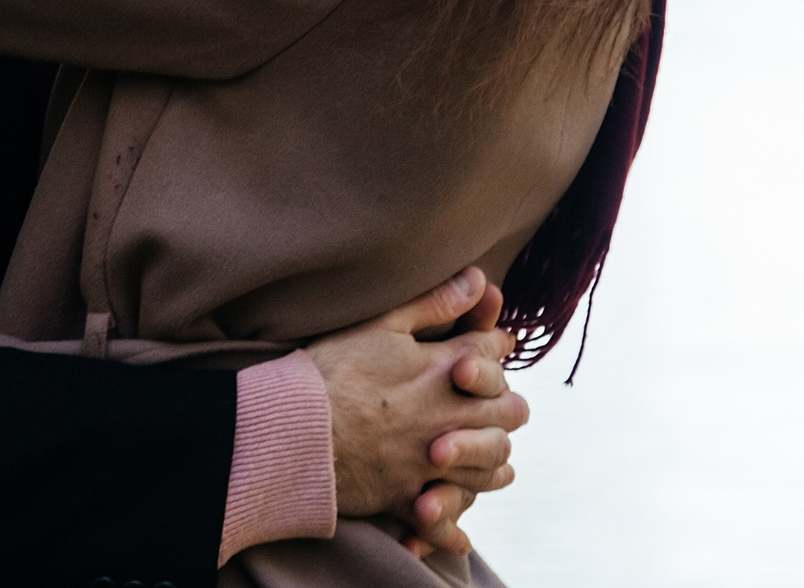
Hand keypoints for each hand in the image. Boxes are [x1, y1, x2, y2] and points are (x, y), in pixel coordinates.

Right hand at [303, 267, 526, 551]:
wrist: (294, 431)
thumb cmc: (330, 372)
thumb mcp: (379, 325)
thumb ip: (433, 304)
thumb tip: (479, 280)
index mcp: (444, 371)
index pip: (493, 353)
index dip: (492, 346)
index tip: (484, 345)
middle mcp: (450, 417)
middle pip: (509, 412)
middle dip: (504, 403)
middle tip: (489, 401)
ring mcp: (434, 461)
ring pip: (493, 466)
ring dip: (491, 457)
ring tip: (480, 454)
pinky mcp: (410, 497)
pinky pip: (448, 518)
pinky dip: (452, 523)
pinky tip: (451, 520)